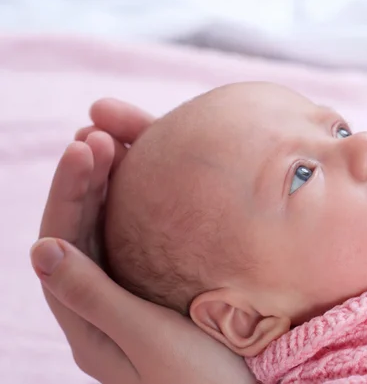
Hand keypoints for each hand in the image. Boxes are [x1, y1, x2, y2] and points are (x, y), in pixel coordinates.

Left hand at [33, 99, 254, 383]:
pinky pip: (136, 237)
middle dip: (85, 179)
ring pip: (106, 229)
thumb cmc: (202, 381)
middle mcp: (98, 304)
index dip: (72, 191)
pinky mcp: (156, 287)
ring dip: (108, 186)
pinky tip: (147, 178)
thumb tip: (40, 249)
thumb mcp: (146, 340)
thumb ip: (93, 297)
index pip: (62, 242)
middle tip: (100, 131)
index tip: (89, 145)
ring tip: (116, 139)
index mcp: (85, 321)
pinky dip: (137, 205)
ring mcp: (128, 294)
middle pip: (79, 230)